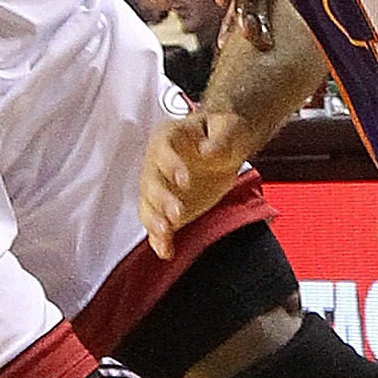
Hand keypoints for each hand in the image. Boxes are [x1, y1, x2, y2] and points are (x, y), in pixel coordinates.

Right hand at [141, 99, 250, 259]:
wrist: (226, 146)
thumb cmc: (223, 131)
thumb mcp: (229, 127)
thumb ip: (220, 138)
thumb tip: (208, 150)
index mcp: (169, 137)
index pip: (162, 149)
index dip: (169, 165)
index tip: (184, 179)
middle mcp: (157, 162)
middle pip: (150, 181)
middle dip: (161, 199)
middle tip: (176, 213)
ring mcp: (160, 187)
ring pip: (148, 205)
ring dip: (154, 221)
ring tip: (165, 234)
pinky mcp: (167, 208)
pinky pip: (157, 224)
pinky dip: (159, 239)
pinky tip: (165, 250)